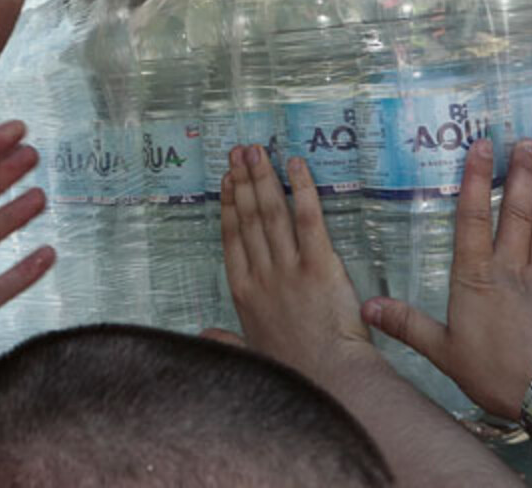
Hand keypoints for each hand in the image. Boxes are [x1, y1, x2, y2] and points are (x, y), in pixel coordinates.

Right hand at [220, 145, 376, 381]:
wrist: (329, 380)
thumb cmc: (295, 373)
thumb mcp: (249, 356)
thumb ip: (224, 341)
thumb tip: (202, 334)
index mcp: (244, 293)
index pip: (232, 238)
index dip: (229, 205)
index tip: (226, 181)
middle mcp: (262, 274)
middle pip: (250, 217)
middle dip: (243, 180)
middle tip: (240, 151)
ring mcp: (290, 267)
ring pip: (272, 212)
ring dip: (263, 178)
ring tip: (257, 151)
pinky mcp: (320, 264)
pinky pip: (308, 218)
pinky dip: (301, 188)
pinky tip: (295, 165)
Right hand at [361, 138, 531, 420]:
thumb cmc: (494, 372)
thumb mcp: (441, 351)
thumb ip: (406, 324)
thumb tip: (366, 307)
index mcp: (476, 278)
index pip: (473, 220)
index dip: (476, 181)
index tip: (482, 145)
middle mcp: (511, 271)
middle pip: (515, 215)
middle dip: (520, 175)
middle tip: (526, 141)